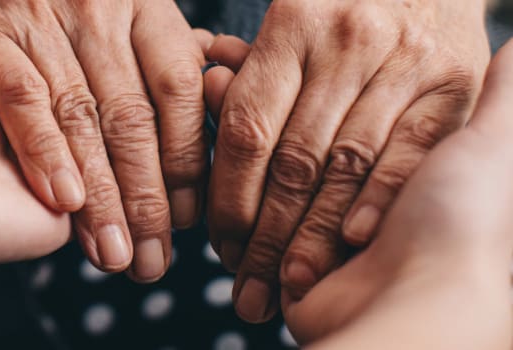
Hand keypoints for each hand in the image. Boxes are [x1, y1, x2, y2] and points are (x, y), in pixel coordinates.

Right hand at [0, 0, 213, 281]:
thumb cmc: (64, 6)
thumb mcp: (124, 20)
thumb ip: (164, 66)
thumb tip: (213, 122)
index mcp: (142, 2)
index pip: (178, 90)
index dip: (186, 161)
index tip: (187, 222)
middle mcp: (94, 7)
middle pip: (131, 114)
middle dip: (145, 198)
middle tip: (151, 259)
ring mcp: (37, 18)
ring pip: (79, 116)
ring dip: (99, 195)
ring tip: (112, 253)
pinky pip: (21, 98)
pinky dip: (44, 152)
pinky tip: (64, 202)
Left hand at [205, 0, 490, 321]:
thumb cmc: (345, 12)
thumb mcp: (292, 26)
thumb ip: (250, 70)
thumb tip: (206, 87)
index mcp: (294, 24)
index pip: (248, 128)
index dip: (229, 197)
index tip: (221, 245)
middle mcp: (347, 41)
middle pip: (294, 158)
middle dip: (267, 234)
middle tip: (249, 283)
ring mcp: (404, 61)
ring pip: (347, 165)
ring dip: (316, 234)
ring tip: (291, 281)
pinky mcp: (452, 83)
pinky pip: (410, 153)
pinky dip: (378, 200)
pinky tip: (353, 241)